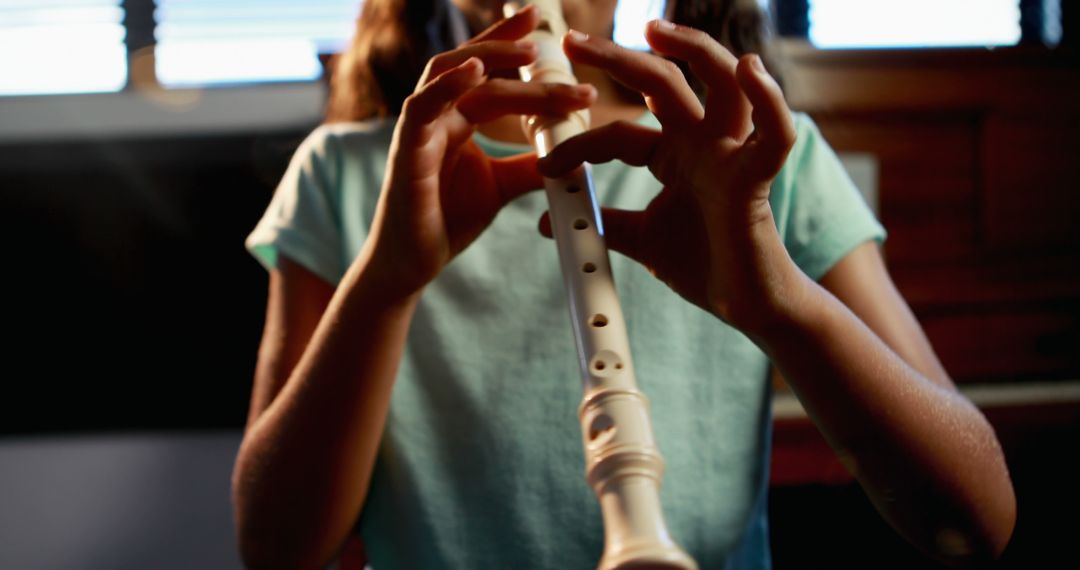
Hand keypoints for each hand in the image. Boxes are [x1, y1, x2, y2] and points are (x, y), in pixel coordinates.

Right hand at [363, 5, 596, 295]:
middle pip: (472, 64)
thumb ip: (530, 165)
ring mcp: (419, 130)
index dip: (510, 42)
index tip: (542, 24)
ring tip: (528, 50)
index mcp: (457, 119)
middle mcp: (437, 115)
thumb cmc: (446, 221)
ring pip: (451, 75)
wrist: (413, 264)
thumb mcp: (501, 185)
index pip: (487, 71)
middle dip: (509, 44)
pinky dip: (447, 86)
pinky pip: (421, 107)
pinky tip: (475, 72)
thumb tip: (571, 153)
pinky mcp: (406, 152)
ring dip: (488, 57)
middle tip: (547, 37)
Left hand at [539, 21, 799, 331]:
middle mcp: (702, 144)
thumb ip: (604, 223)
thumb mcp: (641, 239)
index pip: (618, 132)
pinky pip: (774, 134)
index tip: (545, 162)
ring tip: (655, 32)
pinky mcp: (757, 179)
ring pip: (722, 84)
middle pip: (663, 83)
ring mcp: (731, 155)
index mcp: (673, 155)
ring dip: (695, 49)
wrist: (745, 306)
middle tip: (572, 40)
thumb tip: (548, 220)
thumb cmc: (704, 266)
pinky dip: (768, 100)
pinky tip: (749, 70)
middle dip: (617, 57)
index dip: (580, 144)